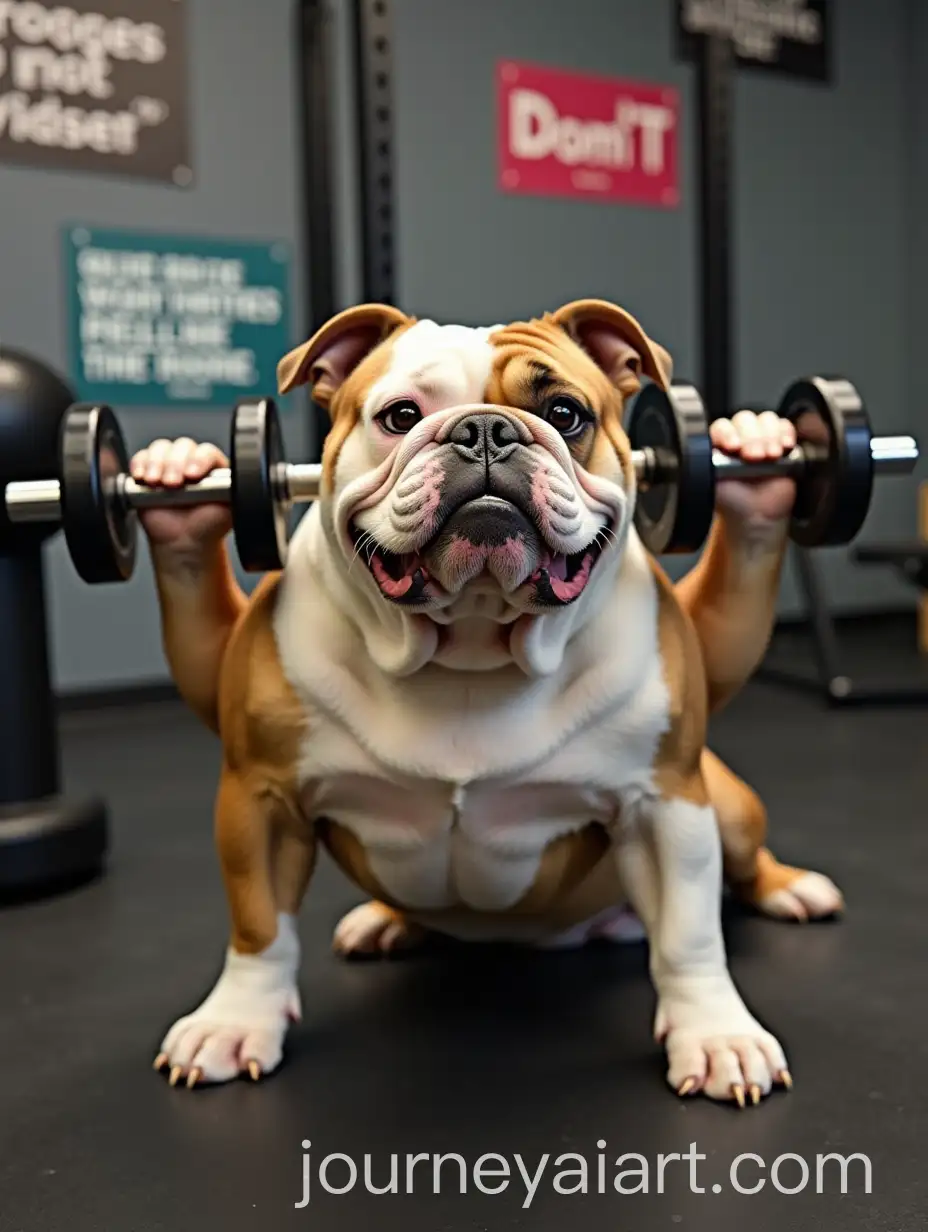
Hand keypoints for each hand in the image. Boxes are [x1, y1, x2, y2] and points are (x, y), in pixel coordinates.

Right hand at [129, 437, 230, 555]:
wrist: (185, 541)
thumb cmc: (208, 525)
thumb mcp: (230, 509)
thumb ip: (234, 491)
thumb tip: (239, 480)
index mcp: (215, 466)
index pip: (207, 451)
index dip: (199, 459)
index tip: (194, 475)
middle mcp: (192, 461)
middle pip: (182, 446)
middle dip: (175, 463)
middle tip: (173, 484)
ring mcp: (169, 464)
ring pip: (161, 448)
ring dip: (156, 463)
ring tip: (156, 483)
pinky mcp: (149, 471)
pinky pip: (141, 457)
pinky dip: (139, 464)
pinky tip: (141, 477)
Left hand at [710, 410, 796, 526]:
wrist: (757, 515)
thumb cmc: (733, 501)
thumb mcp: (711, 485)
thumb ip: (705, 467)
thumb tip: (704, 454)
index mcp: (718, 444)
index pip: (721, 427)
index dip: (728, 433)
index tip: (733, 447)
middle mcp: (739, 436)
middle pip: (745, 420)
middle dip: (752, 438)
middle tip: (755, 457)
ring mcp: (761, 437)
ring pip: (766, 420)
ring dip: (770, 436)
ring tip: (771, 457)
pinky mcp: (782, 441)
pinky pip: (785, 426)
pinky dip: (786, 433)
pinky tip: (785, 447)